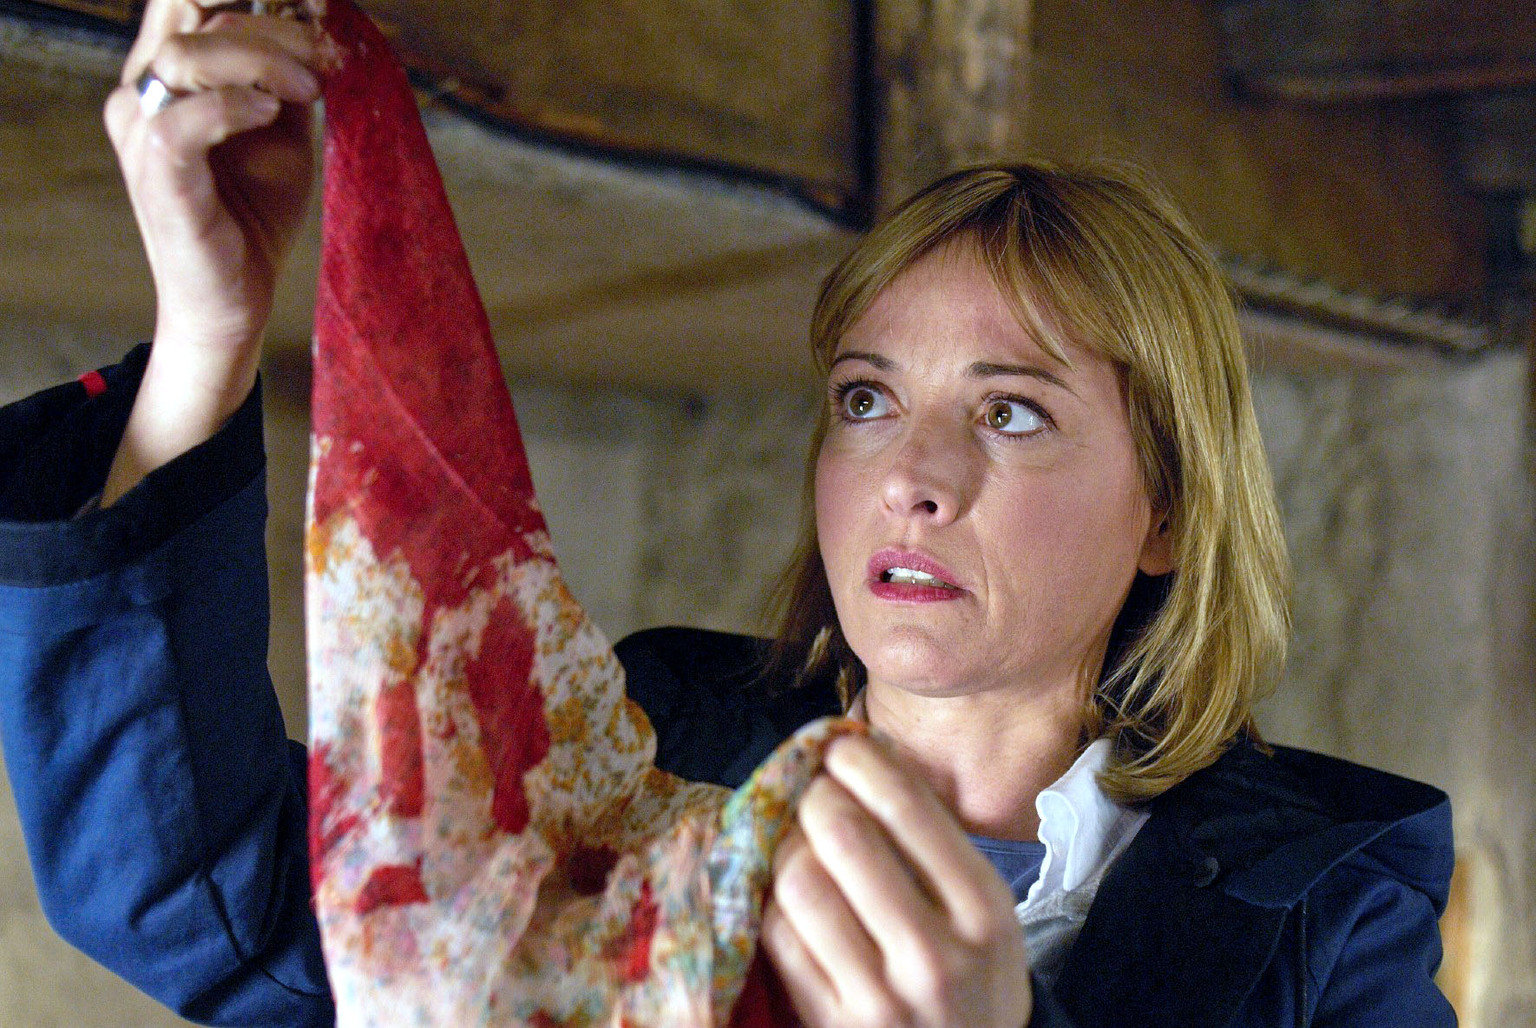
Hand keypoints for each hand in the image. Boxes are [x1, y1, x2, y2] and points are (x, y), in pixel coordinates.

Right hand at [101, 0, 321, 501]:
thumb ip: (286, 75)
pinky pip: (184, 118)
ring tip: (307, 91)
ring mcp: (140, 129)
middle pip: (188, 8)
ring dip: (262, 60)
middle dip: (267, 21)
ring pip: (189, 54)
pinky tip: (269, 115)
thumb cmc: (253, 214)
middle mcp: (140, 91)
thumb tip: (317, 22)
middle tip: (321, 58)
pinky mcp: (156, 173)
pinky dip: (234, 106)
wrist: (234, 299)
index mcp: (165, 73)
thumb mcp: (281, 130)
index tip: (318, 14)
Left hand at [761, 734, 1032, 1027]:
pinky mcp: (831, 1025)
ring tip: (793, 837)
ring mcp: (879, 997)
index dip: (859, 760)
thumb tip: (868, 756)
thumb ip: (936, 846)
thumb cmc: (974, 980)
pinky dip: (771, 898)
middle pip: (843, 833)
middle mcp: (934, 955)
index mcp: (982, 911)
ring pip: (800, 882)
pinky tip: (785, 890)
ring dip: (785, 843)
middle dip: (814, 794)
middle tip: (810, 789)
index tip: (840, 747)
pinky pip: (778, 936)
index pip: (907, 807)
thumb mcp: (985, 914)